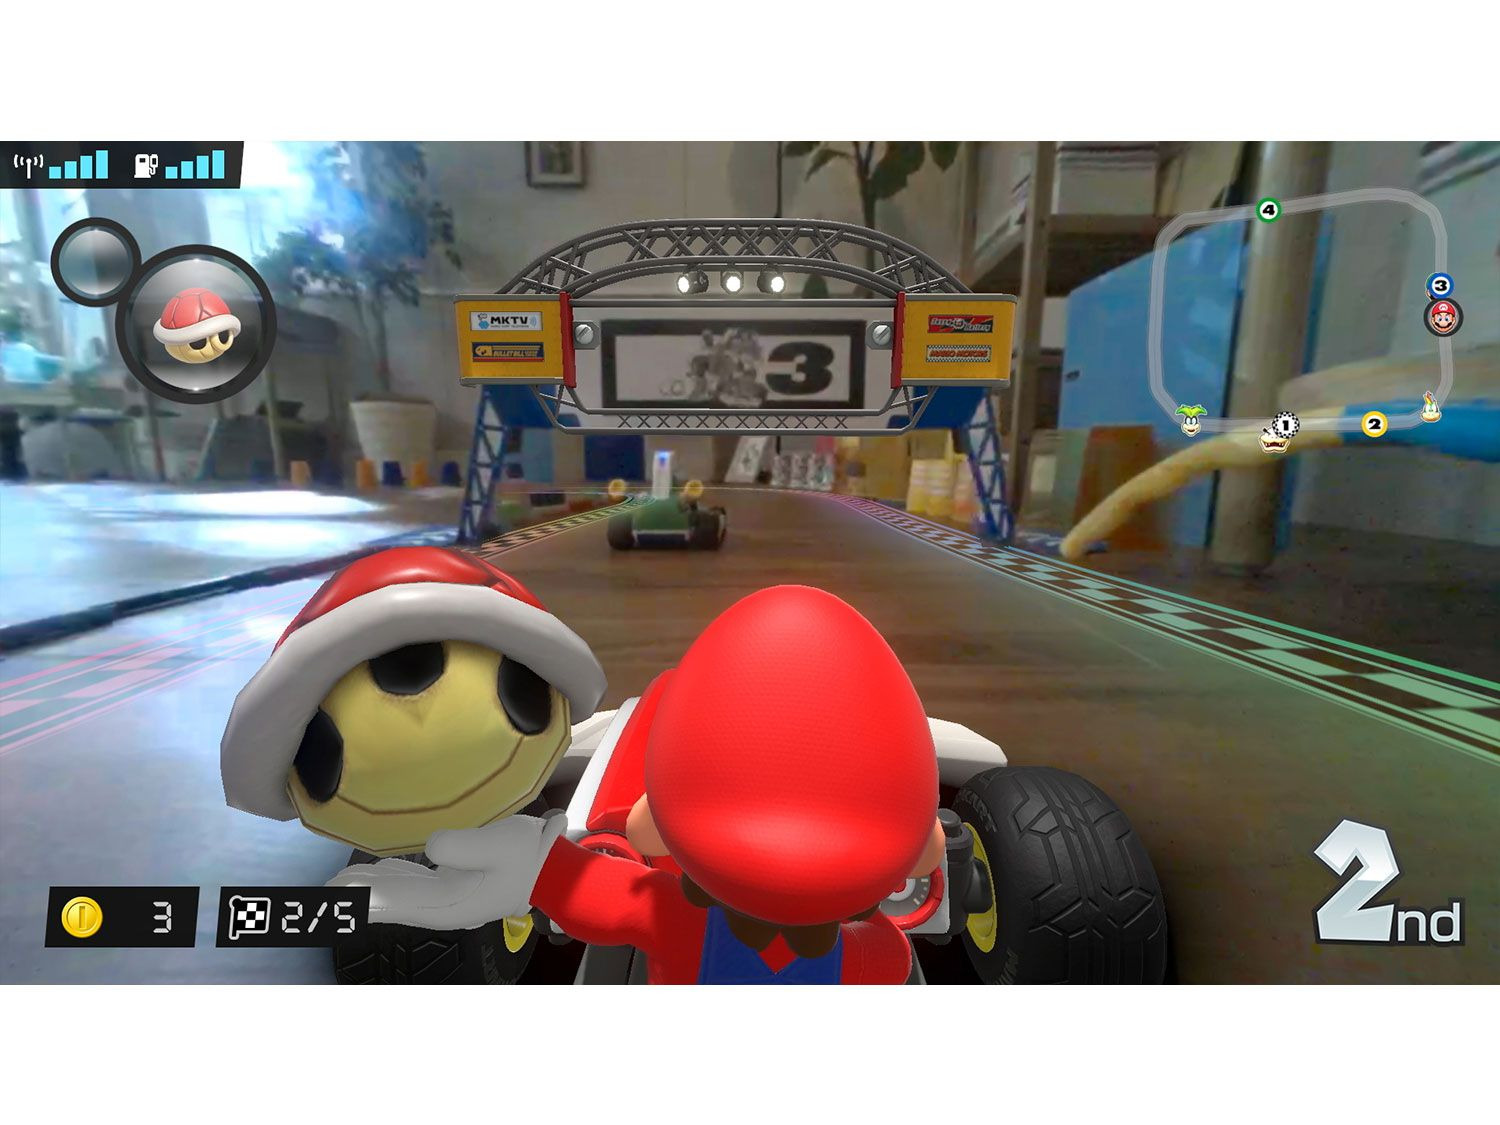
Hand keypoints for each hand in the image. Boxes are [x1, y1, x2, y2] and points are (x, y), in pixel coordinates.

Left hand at [326, 812, 566, 930]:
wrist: (555, 869)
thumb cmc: (528, 856)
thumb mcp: (497, 845)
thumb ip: (458, 846)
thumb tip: (429, 848)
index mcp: (448, 904)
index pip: (393, 902)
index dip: (361, 897)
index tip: (332, 895)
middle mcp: (442, 907)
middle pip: (390, 903)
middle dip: (357, 895)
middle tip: (322, 888)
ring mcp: (448, 899)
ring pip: (399, 896)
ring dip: (370, 888)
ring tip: (339, 881)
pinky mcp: (454, 887)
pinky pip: (413, 887)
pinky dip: (390, 880)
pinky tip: (379, 872)